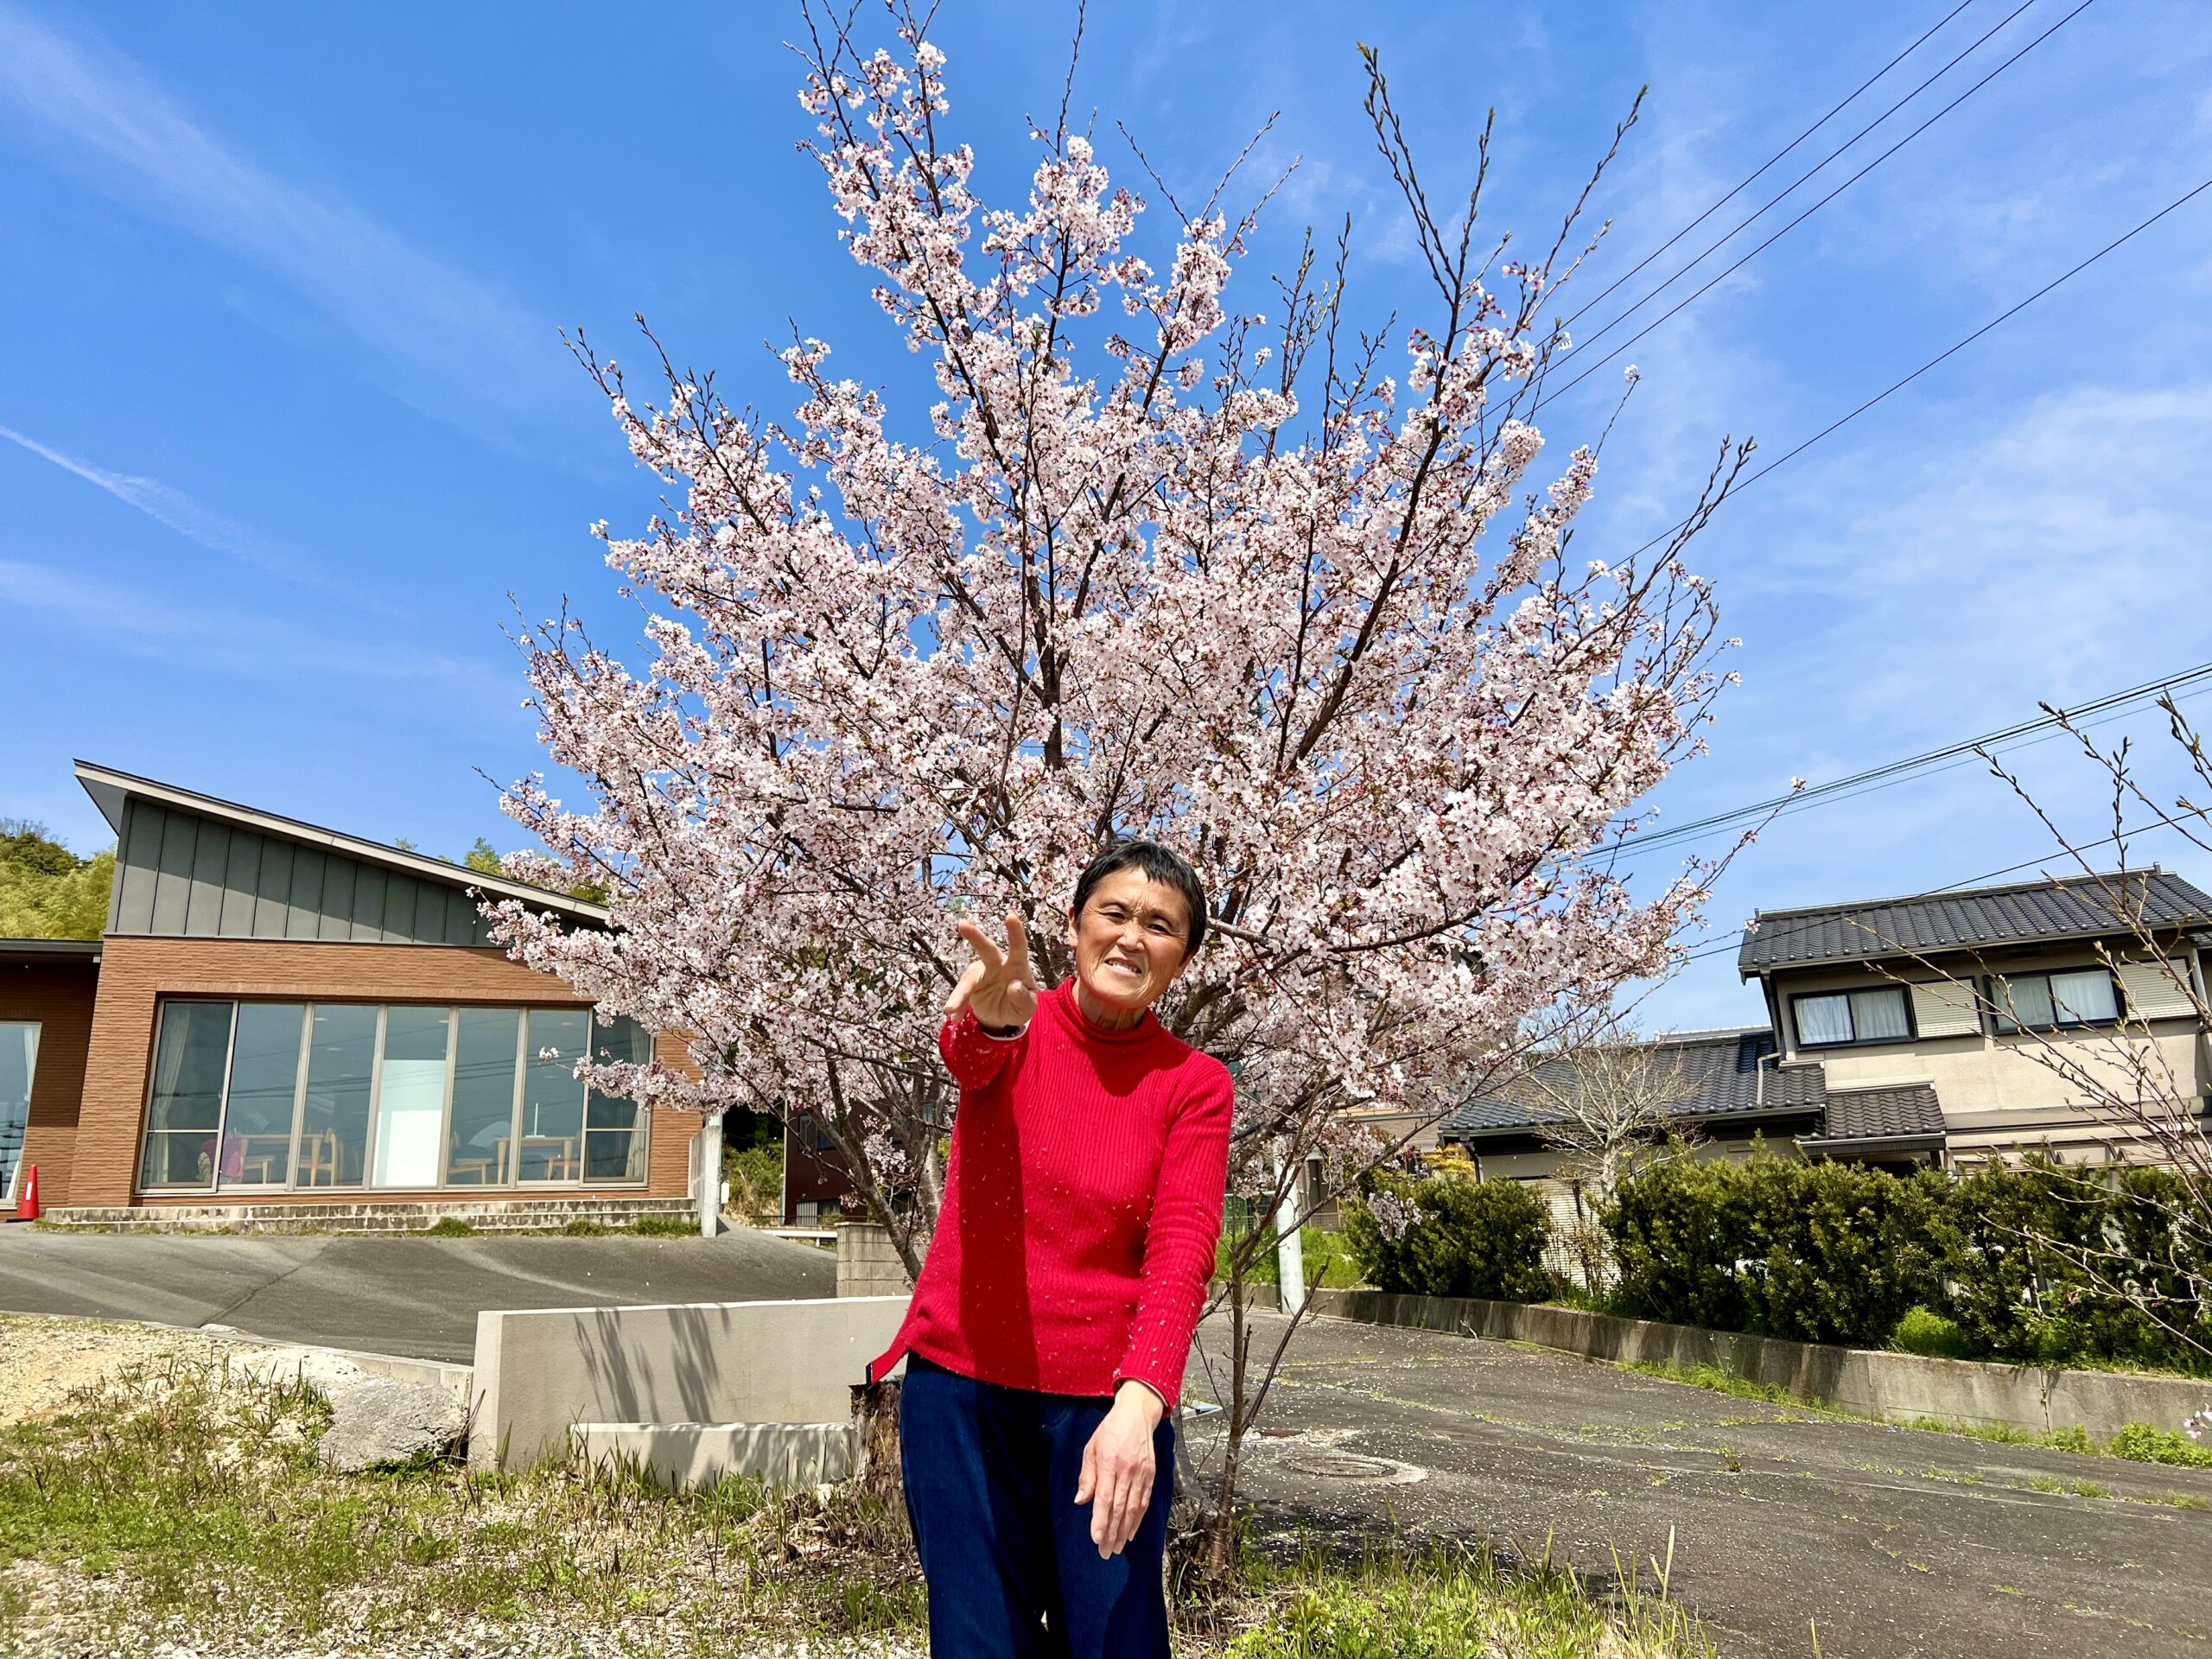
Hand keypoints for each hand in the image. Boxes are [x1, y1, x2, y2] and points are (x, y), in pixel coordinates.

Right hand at [944, 912, 1038, 1031]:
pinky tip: (955, 1017)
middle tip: (962, 924)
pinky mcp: (969, 984)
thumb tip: (1014, 985)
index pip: (1018, 948)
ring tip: (950, 1009)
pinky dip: (958, 1006)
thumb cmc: (1019, 1005)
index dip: (1015, 933)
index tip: (1011, 916)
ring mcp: (981, 973)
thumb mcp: (1026, 1008)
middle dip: (975, 936)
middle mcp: (997, 965)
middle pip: (987, 949)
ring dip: (959, 994)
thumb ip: (1023, 999)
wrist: (1002, 1017)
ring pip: (968, 979)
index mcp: (1016, 966)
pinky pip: (961, 995)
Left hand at [1074, 1381, 1163, 1557]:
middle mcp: (1127, 1470)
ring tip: (1117, 1547)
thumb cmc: (1110, 1431)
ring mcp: (1142, 1473)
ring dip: (1125, 1530)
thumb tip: (1081, 1500)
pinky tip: (1131, 1532)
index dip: (1100, 1519)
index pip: (1105, 1497)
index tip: (1096, 1538)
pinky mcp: (1151, 1475)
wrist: (1137, 1415)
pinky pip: (1144, 1501)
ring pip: (1133, 1508)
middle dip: (1112, 1532)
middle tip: (1105, 1552)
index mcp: (1110, 1462)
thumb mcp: (1091, 1448)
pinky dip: (1138, 1519)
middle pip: (1119, 1507)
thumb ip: (1087, 1476)